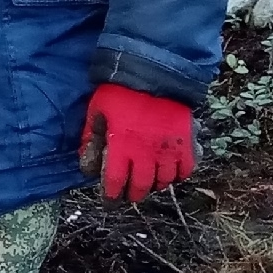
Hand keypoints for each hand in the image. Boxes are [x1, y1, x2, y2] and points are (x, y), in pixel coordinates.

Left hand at [79, 83, 195, 201]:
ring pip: (163, 181)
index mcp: (121, 146)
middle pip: (140, 186)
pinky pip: (185, 170)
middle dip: (132, 194)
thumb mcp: (97, 111)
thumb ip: (91, 138)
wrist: (155, 73)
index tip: (108, 200)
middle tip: (127, 195)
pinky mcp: (186, 143)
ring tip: (146, 184)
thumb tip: (86, 165)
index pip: (115, 181)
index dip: (111, 195)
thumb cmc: (121, 91)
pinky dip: (177, 176)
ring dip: (153, 186)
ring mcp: (169, 150)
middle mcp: (146, 153)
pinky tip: (169, 173)